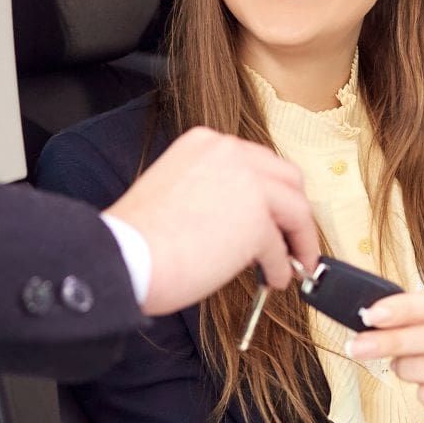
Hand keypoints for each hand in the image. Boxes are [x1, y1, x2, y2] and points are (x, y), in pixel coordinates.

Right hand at [103, 127, 318, 314]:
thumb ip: (215, 192)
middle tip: (293, 238)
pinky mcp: (257, 220)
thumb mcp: (178, 192)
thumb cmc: (140, 237)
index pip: (258, 162)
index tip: (276, 214)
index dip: (272, 193)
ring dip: (299, 240)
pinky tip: (273, 279)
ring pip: (296, 210)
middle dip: (295, 211)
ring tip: (293, 263)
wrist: (125, 256)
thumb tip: (247, 219)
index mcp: (206, 143)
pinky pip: (281, 248)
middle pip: (287, 178)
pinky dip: (282, 268)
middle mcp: (230, 153)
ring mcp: (247, 183)